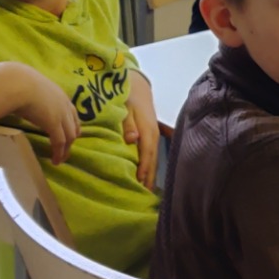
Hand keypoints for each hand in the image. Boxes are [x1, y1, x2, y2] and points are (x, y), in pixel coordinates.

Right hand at [0, 62, 79, 165]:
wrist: (15, 82)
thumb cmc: (15, 83)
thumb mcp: (28, 88)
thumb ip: (29, 95)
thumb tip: (17, 100)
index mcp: (59, 94)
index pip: (72, 113)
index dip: (71, 125)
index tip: (68, 135)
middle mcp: (64, 104)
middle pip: (73, 126)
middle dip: (71, 140)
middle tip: (65, 151)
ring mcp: (60, 114)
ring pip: (69, 136)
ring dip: (65, 150)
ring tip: (60, 160)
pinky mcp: (53, 124)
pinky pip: (60, 142)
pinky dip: (59, 153)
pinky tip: (55, 161)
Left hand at [124, 71, 159, 189]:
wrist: (136, 84)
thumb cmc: (128, 95)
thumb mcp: (125, 107)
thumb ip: (128, 123)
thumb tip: (132, 140)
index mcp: (147, 129)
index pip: (147, 154)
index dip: (144, 169)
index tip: (139, 183)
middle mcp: (153, 134)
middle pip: (153, 159)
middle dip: (149, 176)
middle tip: (144, 194)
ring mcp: (153, 134)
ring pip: (153, 157)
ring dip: (150, 173)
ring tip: (146, 189)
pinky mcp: (151, 134)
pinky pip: (151, 153)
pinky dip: (150, 165)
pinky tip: (146, 174)